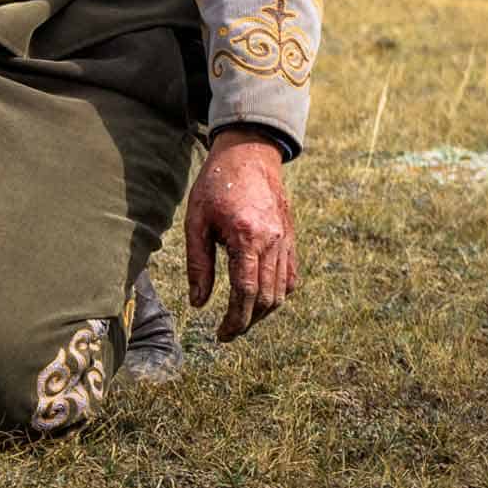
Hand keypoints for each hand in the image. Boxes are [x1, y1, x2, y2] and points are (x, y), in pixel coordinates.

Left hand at [183, 126, 298, 341]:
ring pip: (281, 292)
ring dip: (263, 311)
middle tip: (228, 331)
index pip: (246, 292)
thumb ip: (198, 264)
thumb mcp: (196, 220)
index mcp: (247, 236)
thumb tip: (198, 303)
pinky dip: (278, 294)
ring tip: (240, 317)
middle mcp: (272, 242)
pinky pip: (290, 277)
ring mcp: (286, 241)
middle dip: (248, 321)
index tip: (222, 335)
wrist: (248, 152)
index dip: (235, 320)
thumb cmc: (216, 184)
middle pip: (267, 298)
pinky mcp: (291, 238)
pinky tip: (260, 298)